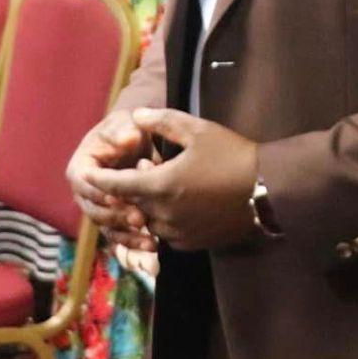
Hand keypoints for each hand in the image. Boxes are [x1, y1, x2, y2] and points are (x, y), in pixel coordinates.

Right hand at [67, 107, 155, 246]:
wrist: (140, 141)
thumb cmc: (128, 128)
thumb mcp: (124, 123)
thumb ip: (123, 130)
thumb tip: (127, 139)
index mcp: (80, 169)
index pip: (85, 184)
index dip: (100, 193)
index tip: (119, 197)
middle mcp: (85, 193)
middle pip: (95, 211)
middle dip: (117, 217)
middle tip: (139, 218)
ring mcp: (100, 209)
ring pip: (108, 228)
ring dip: (128, 237)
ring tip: (150, 240)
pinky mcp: (115, 220)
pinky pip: (121, 236)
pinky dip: (135, 243)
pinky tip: (154, 244)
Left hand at [80, 109, 261, 251]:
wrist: (268, 190)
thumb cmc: (231, 156)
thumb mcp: (197, 130)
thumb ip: (162, 122)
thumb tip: (135, 115)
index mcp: (159, 186)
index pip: (116, 186)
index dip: (101, 179)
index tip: (89, 174)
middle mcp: (163, 214)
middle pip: (132, 205)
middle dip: (130, 189)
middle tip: (141, 170)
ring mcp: (178, 233)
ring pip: (149, 221)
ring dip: (148, 206)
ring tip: (163, 185)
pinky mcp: (193, 244)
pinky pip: (167, 234)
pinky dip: (165, 220)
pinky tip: (180, 203)